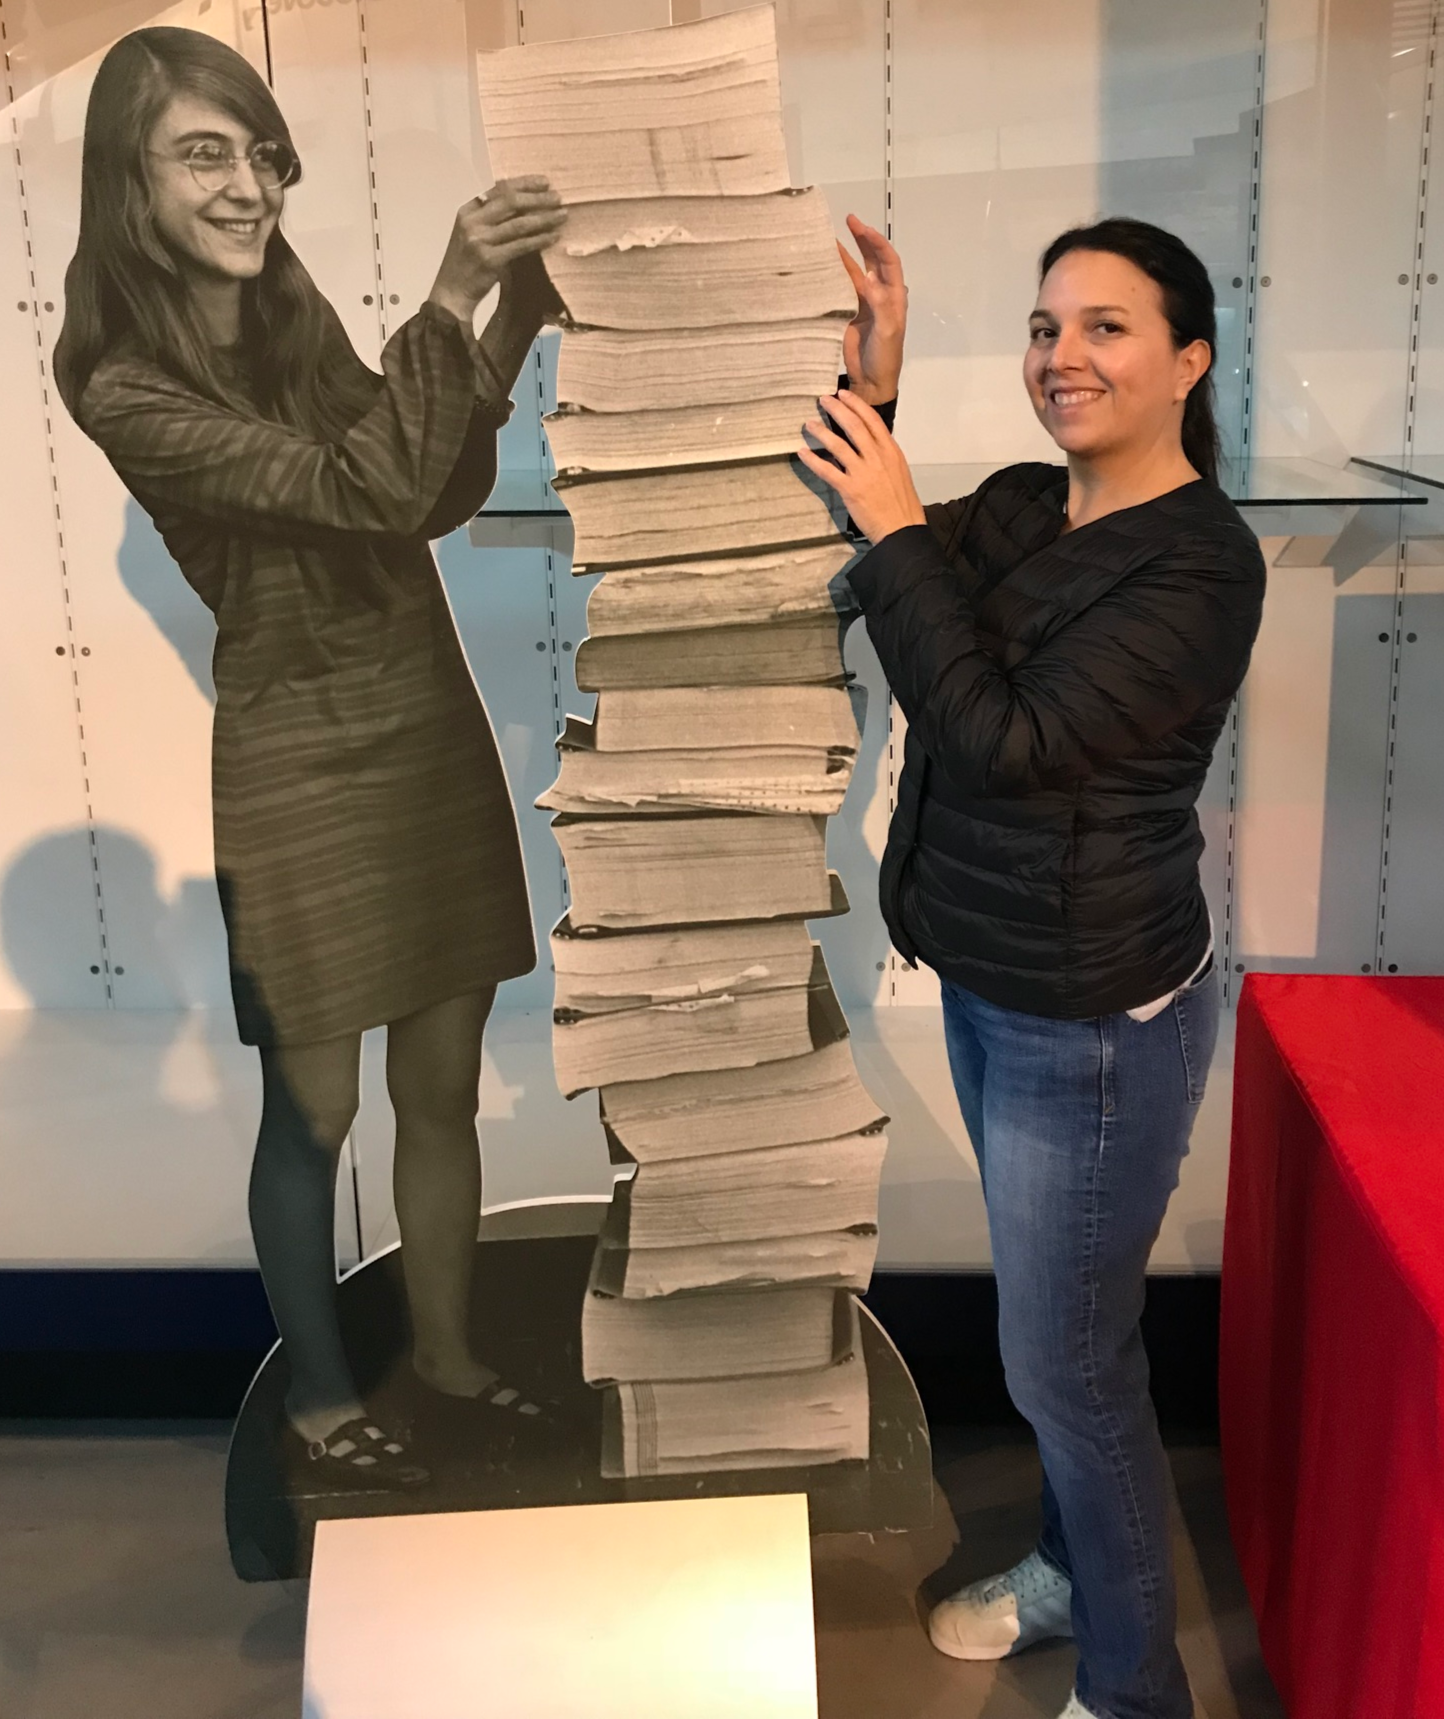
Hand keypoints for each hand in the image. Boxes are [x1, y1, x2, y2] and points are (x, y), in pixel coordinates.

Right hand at [428, 177, 566, 322]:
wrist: (452, 291)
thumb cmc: (467, 261)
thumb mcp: (473, 231)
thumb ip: (493, 217)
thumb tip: (526, 204)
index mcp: (468, 209)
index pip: (498, 188)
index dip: (524, 183)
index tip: (544, 182)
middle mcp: (472, 221)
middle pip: (510, 201)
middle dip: (537, 198)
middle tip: (558, 198)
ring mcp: (480, 240)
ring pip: (519, 223)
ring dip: (544, 218)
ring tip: (562, 215)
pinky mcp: (490, 260)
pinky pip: (521, 246)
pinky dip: (539, 240)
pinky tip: (553, 236)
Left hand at [796, 390, 926, 543]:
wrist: (902, 529)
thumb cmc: (901, 503)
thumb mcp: (898, 471)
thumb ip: (884, 455)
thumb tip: (869, 444)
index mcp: (891, 451)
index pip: (872, 420)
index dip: (856, 404)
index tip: (844, 394)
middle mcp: (877, 458)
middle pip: (853, 426)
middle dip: (836, 410)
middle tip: (823, 400)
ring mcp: (863, 473)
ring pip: (838, 445)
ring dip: (821, 432)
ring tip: (809, 424)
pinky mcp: (850, 490)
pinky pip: (827, 470)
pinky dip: (813, 460)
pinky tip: (802, 453)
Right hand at [837, 214, 906, 404]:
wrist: (870, 381)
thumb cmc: (884, 358)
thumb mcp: (887, 331)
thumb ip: (880, 304)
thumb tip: (868, 277)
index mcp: (895, 296)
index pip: (888, 261)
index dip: (876, 242)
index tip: (861, 228)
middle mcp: (881, 294)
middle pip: (873, 259)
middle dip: (862, 239)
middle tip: (849, 220)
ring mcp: (864, 302)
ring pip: (855, 270)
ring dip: (845, 254)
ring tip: (830, 237)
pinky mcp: (849, 311)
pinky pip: (841, 287)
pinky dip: (834, 273)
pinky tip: (823, 263)